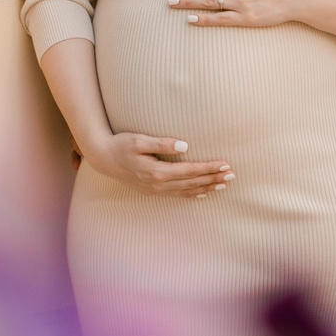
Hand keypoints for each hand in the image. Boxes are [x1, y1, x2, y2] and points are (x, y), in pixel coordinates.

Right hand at [82, 131, 231, 197]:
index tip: (225, 164)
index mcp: (157, 171)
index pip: (190, 170)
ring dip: (207, 187)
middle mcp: (158, 184)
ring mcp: (156, 189)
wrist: (103, 158)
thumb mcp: (139, 140)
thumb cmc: (121, 145)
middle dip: (213, 178)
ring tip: (224, 185)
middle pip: (192, 182)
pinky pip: (177, 195)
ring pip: (187, 191)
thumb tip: (185, 146)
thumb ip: (162, 143)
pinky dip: (192, 194)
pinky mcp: (153, 190)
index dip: (209, 167)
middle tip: (232, 175)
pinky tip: (203, 193)